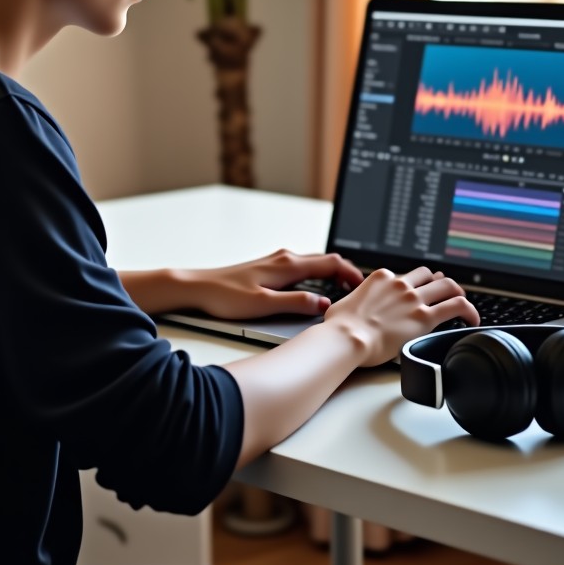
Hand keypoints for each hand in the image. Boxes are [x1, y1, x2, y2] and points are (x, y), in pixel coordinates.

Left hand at [174, 249, 364, 319]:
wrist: (199, 287)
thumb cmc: (226, 295)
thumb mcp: (263, 304)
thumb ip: (295, 303)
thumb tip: (323, 305)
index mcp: (288, 265)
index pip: (331, 262)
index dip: (352, 274)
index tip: (364, 288)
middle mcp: (285, 258)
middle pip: (326, 260)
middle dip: (346, 274)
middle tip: (359, 293)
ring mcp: (277, 262)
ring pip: (314, 264)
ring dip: (332, 276)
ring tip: (343, 294)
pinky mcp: (270, 268)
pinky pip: (303, 269)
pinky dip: (317, 277)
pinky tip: (316, 291)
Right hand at [323, 266, 478, 366]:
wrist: (348, 337)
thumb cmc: (341, 326)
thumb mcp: (343, 304)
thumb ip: (352, 302)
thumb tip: (346, 309)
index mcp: (381, 278)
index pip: (405, 276)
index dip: (414, 284)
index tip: (416, 293)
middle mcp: (400, 285)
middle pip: (429, 275)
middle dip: (437, 283)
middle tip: (444, 294)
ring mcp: (414, 299)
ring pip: (447, 285)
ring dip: (457, 292)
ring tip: (462, 304)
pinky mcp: (425, 317)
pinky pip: (457, 306)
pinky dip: (469, 311)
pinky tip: (472, 319)